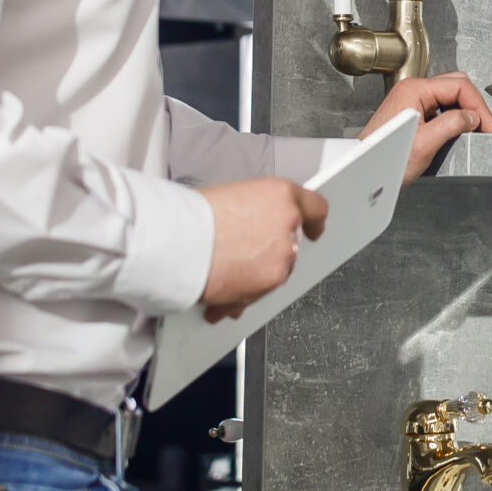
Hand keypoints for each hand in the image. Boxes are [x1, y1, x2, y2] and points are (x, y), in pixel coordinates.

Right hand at [198, 177, 328, 319]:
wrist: (175, 242)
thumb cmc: (192, 217)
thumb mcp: (230, 198)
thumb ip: (255, 214)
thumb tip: (254, 230)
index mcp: (281, 195)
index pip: (315, 207)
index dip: (314, 221)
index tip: (314, 230)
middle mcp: (287, 224)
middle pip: (291, 245)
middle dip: (269, 253)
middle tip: (240, 251)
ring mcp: (282, 255)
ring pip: (276, 271)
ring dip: (254, 274)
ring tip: (220, 267)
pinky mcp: (270, 282)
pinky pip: (259, 293)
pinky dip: (241, 295)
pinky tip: (218, 284)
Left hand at [365, 72, 491, 179]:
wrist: (365, 170)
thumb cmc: (384, 158)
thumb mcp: (425, 143)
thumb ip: (452, 125)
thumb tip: (472, 117)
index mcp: (415, 89)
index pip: (460, 86)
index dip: (479, 107)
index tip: (487, 126)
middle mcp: (412, 90)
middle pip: (456, 87)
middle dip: (474, 107)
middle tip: (484, 128)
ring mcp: (412, 101)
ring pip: (450, 98)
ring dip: (465, 114)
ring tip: (473, 132)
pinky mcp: (413, 113)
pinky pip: (441, 109)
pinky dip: (454, 119)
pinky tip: (458, 134)